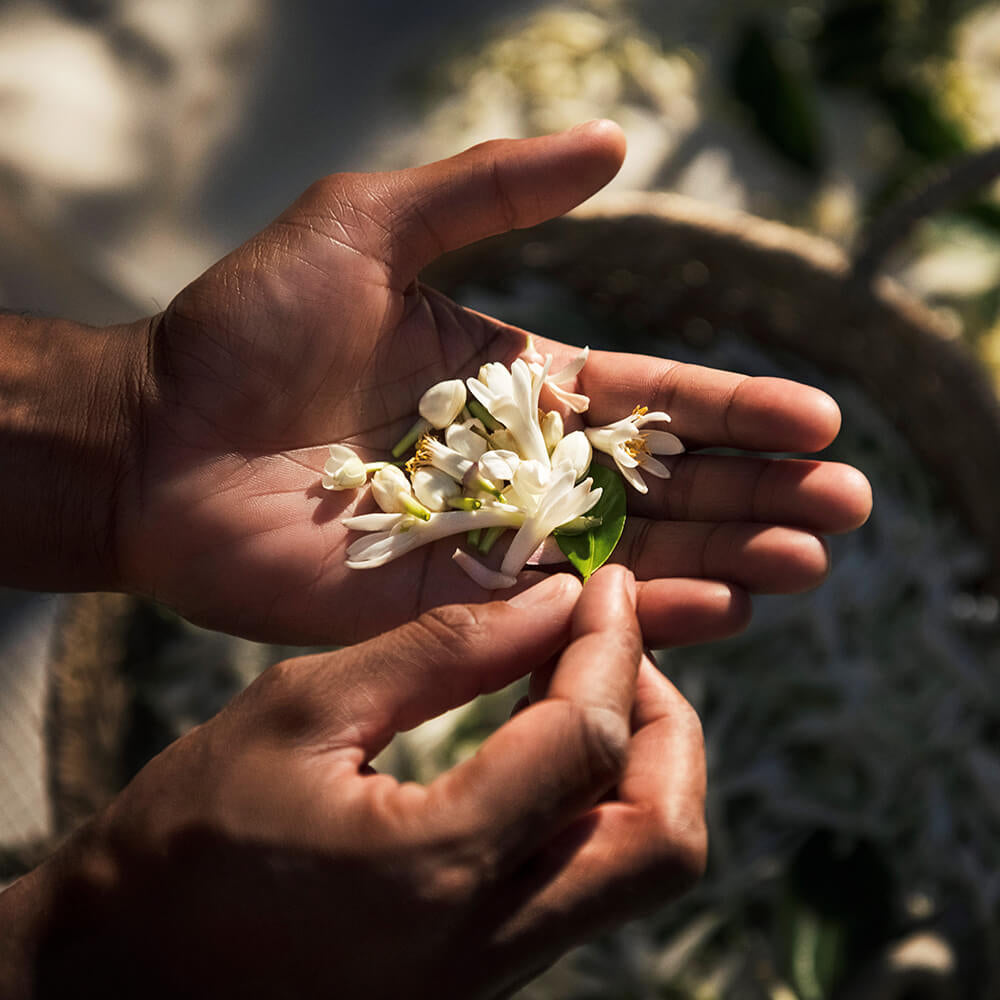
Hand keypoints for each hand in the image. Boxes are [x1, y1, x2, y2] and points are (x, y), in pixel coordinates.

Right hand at [0, 568, 706, 998]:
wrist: (119, 983)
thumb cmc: (181, 840)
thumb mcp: (299, 714)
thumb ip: (437, 653)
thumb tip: (550, 602)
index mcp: (435, 869)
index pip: (590, 744)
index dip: (613, 647)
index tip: (604, 585)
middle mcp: (485, 945)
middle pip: (662, 840)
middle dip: (667, 725)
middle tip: (617, 646)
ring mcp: (488, 978)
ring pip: (635, 870)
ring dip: (639, 765)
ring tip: (580, 681)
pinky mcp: (477, 982)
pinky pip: (580, 886)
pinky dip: (592, 802)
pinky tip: (541, 739)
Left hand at [117, 120, 871, 643]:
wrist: (158, 438)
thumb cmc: (249, 328)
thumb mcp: (371, 225)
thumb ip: (490, 192)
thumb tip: (616, 144)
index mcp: (516, 383)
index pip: (651, 399)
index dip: (735, 409)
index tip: (819, 421)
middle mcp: (520, 466)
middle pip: (664, 483)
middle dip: (758, 492)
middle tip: (845, 509)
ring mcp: (492, 542)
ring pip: (633, 553)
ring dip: (726, 555)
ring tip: (809, 561)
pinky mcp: (453, 605)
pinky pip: (563, 613)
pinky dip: (639, 614)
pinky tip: (719, 609)